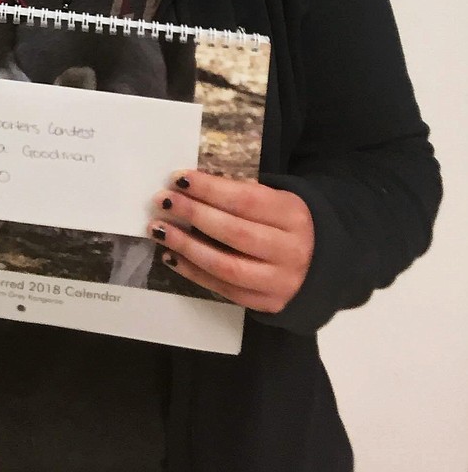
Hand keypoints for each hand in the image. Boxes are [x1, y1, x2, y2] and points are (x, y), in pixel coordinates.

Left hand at [149, 169, 314, 313]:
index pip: (245, 199)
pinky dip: (194, 273)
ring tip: (159, 230)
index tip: (178, 178)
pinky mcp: (267, 303)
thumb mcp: (277, 200)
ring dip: (186, 247)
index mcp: (292, 215)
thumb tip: (189, 185)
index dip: (209, 188)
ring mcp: (280, 281)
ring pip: (226, 266)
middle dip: (193, 214)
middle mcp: (290, 250)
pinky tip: (171, 256)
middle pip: (234, 232)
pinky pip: (225, 289)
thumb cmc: (286, 222)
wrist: (323, 266)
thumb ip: (243, 194)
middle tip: (162, 201)